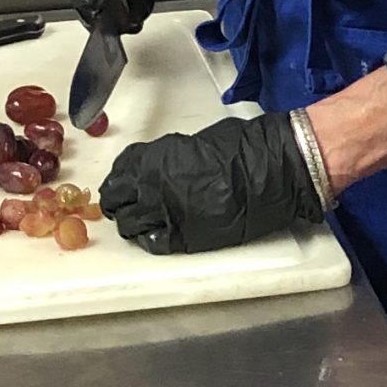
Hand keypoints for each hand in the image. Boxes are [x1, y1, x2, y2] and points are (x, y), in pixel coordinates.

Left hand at [99, 113, 325, 254]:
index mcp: (155, 159)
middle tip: (125, 204)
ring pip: (130, 226)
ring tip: (140, 222)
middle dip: (119, 202)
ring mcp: (166, 214)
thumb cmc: (242, 148)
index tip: (121, 182)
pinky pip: (155, 243)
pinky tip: (156, 235)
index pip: (120, 172)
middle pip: (117, 201)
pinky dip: (151, 239)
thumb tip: (164, 167)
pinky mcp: (185, 238)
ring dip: (132, 223)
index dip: (119, 179)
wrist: (269, 170)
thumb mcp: (195, 142)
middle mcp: (152, 187)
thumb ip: (170, 158)